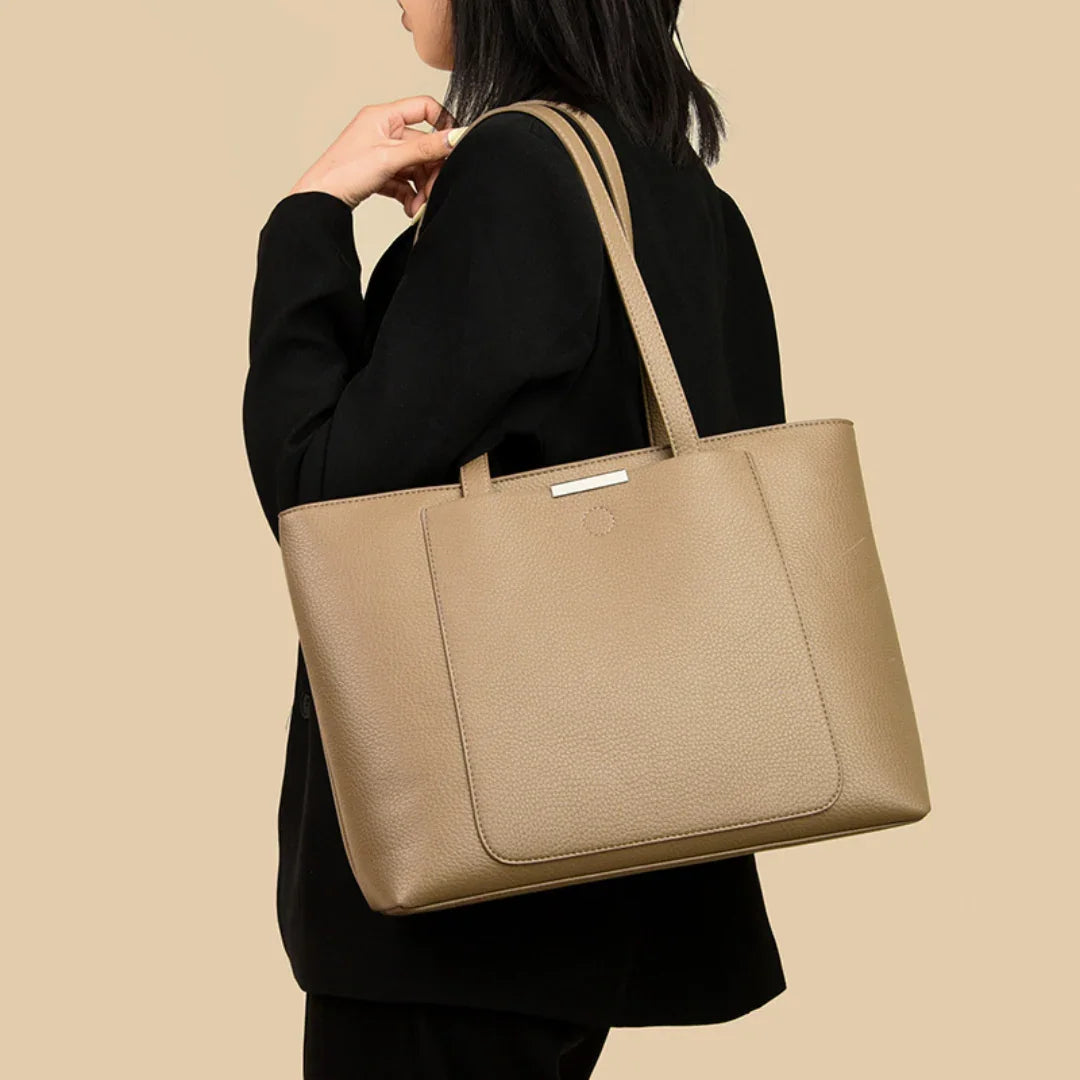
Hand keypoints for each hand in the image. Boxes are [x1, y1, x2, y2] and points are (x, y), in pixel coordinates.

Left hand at [288, 95, 465, 215]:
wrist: (320, 200)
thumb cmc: (344, 173)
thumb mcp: (390, 157)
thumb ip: (425, 148)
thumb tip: (455, 137)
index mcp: (383, 116)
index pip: (425, 108)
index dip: (442, 124)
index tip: (452, 147)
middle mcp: (383, 131)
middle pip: (423, 145)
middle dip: (431, 171)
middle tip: (433, 190)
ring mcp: (381, 153)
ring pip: (415, 166)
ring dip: (422, 187)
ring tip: (418, 206)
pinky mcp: (379, 173)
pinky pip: (404, 181)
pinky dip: (410, 194)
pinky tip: (409, 207)